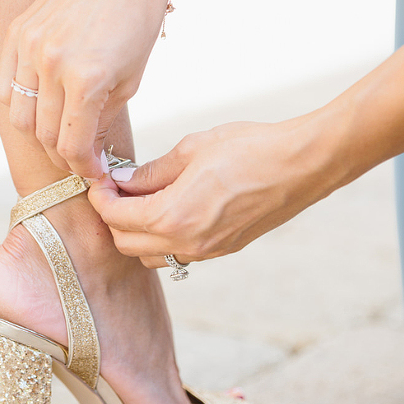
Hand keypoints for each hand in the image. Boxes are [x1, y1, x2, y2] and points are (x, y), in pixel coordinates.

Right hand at [0, 0, 180, 178]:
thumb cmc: (139, 21)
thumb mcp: (132, 78)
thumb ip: (103, 117)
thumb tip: (86, 149)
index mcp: (87, 79)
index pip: (73, 145)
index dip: (84, 169)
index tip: (94, 177)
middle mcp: (51, 63)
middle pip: (43, 135)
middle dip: (64, 157)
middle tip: (80, 163)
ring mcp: (29, 45)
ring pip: (19, 114)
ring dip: (39, 134)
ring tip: (61, 137)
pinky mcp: (17, 30)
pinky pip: (4, 82)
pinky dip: (19, 103)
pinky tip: (40, 109)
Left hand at [87, 115, 345, 269]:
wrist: (303, 164)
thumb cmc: (251, 148)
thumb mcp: (193, 149)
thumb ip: (152, 171)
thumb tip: (123, 180)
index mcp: (173, 216)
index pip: (114, 217)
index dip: (100, 196)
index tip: (101, 177)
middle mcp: (188, 243)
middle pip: (126, 243)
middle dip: (114, 217)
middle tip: (118, 187)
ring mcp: (209, 251)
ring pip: (152, 255)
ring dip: (138, 231)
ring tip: (145, 198)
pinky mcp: (226, 248)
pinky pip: (180, 253)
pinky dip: (165, 236)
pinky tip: (174, 206)